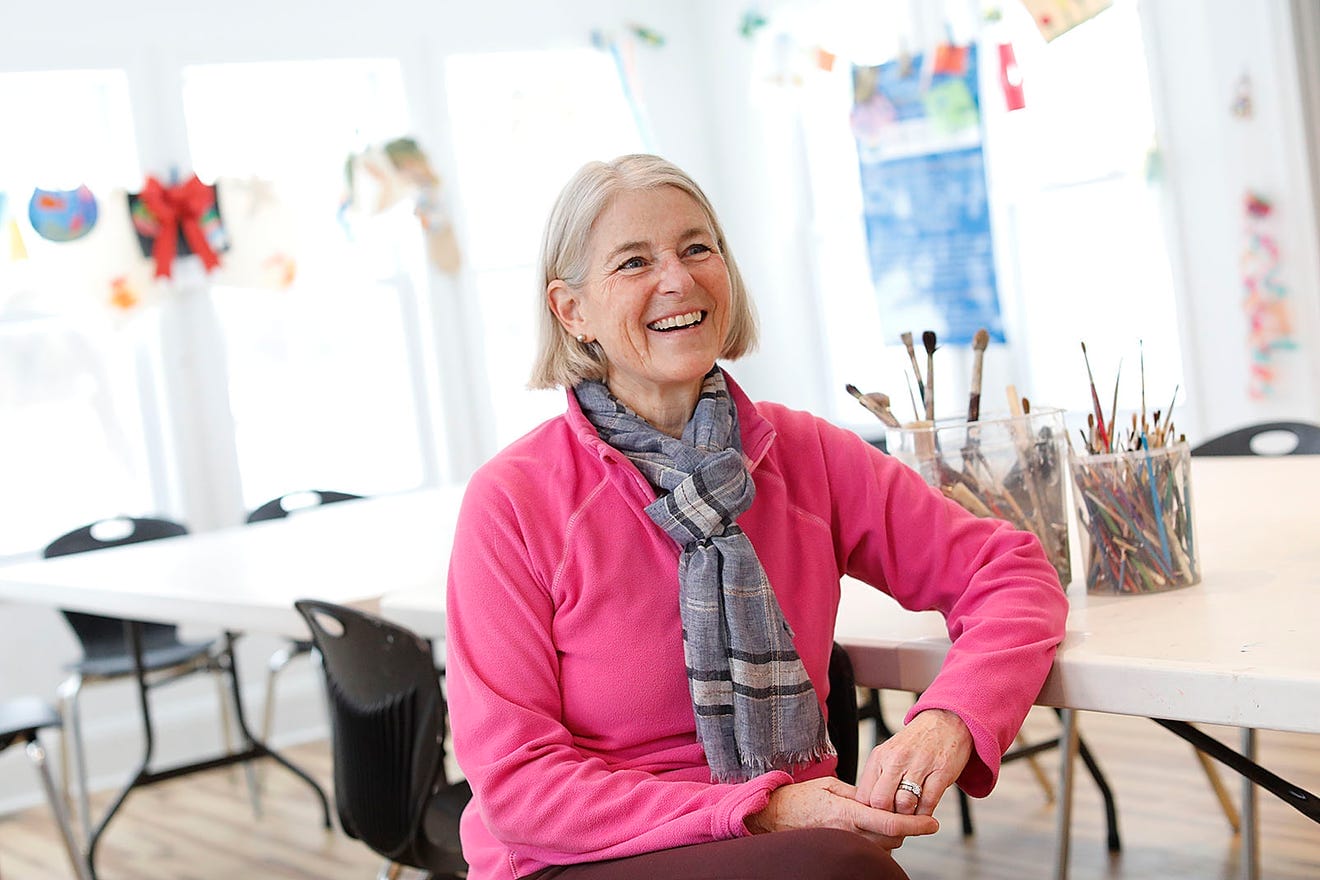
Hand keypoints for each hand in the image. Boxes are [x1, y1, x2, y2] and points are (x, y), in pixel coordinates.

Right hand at [744, 776, 938, 848]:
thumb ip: (857, 792)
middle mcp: (849, 833)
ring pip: (884, 847)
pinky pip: (869, 851)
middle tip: (907, 813)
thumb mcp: (831, 786)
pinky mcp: (840, 851)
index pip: (891, 823)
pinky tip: (872, 829)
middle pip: (893, 839)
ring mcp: (844, 845)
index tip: (933, 823)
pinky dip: (877, 841)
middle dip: (905, 828)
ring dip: (891, 836)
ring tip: (885, 818)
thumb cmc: (799, 798)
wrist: (773, 818)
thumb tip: (878, 797)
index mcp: (848, 813)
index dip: (916, 824)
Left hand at [855, 708, 972, 816]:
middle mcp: (896, 759)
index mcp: (879, 757)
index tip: (876, 822)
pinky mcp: (940, 771)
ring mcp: (919, 765)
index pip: (864, 795)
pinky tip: (925, 814)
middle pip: (880, 801)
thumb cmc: (916, 744)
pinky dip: (925, 814)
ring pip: (904, 804)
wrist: (947, 721)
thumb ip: (878, 779)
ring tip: (910, 818)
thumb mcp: (890, 755)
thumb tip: (868, 810)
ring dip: (907, 818)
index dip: (869, 815)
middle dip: (886, 818)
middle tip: (894, 825)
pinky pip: (928, 802)